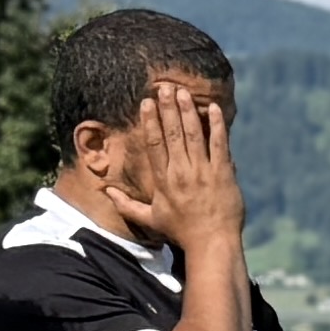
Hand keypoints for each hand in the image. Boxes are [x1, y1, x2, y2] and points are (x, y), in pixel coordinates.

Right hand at [135, 74, 245, 249]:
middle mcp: (181, 173)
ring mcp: (203, 172)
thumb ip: (126, 204)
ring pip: (193, 135)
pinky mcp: (223, 173)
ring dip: (187, 111)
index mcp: (163, 181)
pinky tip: (212, 108)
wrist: (212, 243)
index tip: (145, 103)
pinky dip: (215, 125)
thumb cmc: (181, 232)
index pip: (154, 145)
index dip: (149, 122)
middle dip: (167, 109)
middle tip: (163, 87)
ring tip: (182, 91)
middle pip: (172, 134)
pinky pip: (219, 144)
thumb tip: (106, 191)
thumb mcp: (150, 219)